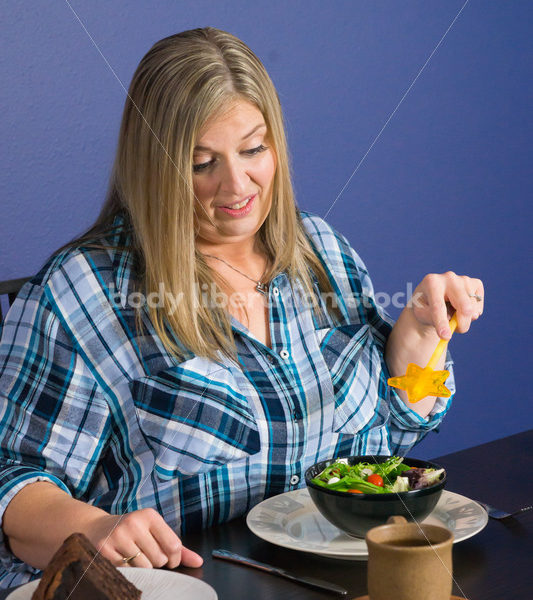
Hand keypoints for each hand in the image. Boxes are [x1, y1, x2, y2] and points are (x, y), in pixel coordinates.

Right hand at [83, 508, 202, 568]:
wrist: (97, 528)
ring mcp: (118, 536)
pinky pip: (126, 572)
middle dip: (156, 563)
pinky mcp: (104, 550)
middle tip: (146, 555)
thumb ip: (178, 547)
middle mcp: (134, 523)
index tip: (168, 560)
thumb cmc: (133, 532)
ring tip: (134, 557)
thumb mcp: (154, 532)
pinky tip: (122, 561)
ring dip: (142, 569)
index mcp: (150, 516)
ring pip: (144, 568)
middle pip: (159, 559)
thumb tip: (198, 562)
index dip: (174, 559)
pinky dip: (128, 572)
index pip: (174, 546)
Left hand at [410, 271, 483, 339]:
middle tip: (455, 330)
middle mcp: (449, 277)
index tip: (445, 337)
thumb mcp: (421, 314)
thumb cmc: (424, 307)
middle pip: (464, 306)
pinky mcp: (475, 283)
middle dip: (462, 323)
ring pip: (473, 309)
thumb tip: (450, 322)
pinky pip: (479, 305)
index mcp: (431, 282)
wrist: (433, 296)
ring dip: (464, 319)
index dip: (442, 323)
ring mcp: (464, 279)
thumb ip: (431, 318)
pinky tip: (461, 309)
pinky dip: (473, 313)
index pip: (438, 306)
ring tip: (453, 316)